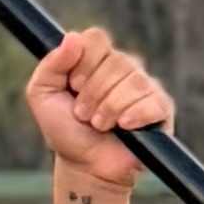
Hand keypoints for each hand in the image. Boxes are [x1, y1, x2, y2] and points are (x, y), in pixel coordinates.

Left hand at [25, 27, 172, 192]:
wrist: (84, 167)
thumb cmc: (65, 131)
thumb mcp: (42, 95)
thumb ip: (51, 64)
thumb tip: (73, 37)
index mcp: (96, 59)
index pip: (96, 38)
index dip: (84, 63)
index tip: (74, 87)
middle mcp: (123, 67)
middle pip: (116, 60)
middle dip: (93, 93)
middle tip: (84, 115)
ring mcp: (144, 86)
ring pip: (134, 81)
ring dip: (110, 108)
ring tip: (100, 125)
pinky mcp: (161, 108)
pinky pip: (154, 101)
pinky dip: (134, 115)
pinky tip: (124, 127)